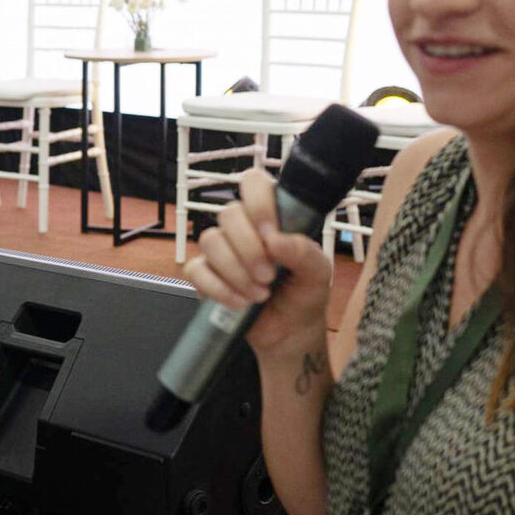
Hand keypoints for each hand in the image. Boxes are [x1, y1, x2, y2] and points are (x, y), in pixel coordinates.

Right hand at [184, 167, 333, 355]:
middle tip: (269, 276)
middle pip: (228, 213)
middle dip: (248, 249)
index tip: (271, 235)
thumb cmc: (304, 294)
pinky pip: (196, 270)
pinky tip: (240, 303)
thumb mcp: (318, 273)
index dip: (258, 203)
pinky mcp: (205, 275)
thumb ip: (304, 252)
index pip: (253, 183)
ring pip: (210, 240)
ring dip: (235, 271)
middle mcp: (243, 227)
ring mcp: (221, 250)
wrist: (290, 331)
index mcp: (271, 216)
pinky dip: (219, 289)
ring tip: (259, 294)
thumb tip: (275, 240)